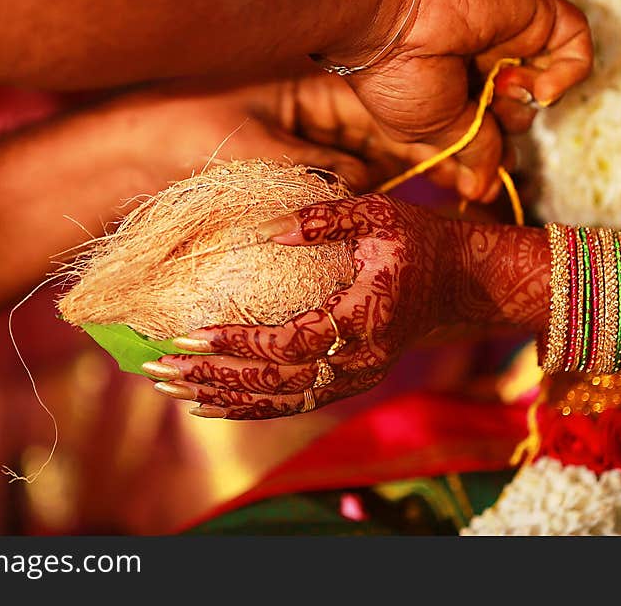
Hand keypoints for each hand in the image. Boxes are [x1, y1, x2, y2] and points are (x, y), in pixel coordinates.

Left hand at [142, 194, 446, 419]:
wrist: (461, 282)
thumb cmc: (418, 241)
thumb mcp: (379, 213)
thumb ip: (326, 218)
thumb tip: (268, 230)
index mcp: (365, 318)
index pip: (292, 342)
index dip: (240, 342)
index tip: (190, 334)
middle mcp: (360, 361)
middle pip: (277, 382)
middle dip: (214, 377)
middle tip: (159, 368)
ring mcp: (356, 379)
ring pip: (281, 401)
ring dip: (223, 397)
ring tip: (170, 389)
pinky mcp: (351, 383)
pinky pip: (294, 403)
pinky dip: (250, 406)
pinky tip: (211, 403)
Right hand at [323, 0, 591, 200]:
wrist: (395, 17)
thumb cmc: (397, 77)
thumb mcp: (430, 131)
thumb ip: (470, 154)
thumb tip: (482, 191)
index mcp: (447, 101)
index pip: (484, 139)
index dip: (489, 164)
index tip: (483, 189)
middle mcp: (478, 74)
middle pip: (514, 121)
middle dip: (504, 138)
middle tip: (489, 138)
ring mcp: (509, 45)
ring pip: (541, 94)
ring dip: (521, 105)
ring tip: (494, 88)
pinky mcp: (535, 18)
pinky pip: (574, 49)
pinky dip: (567, 75)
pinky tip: (539, 86)